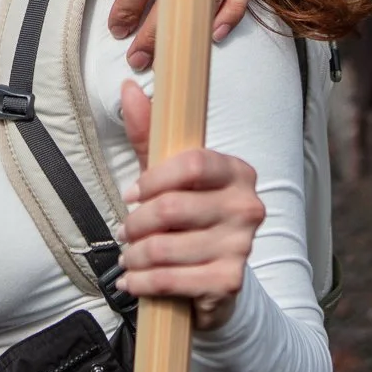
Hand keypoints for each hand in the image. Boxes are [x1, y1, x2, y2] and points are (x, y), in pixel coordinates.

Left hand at [118, 83, 263, 331]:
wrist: (216, 282)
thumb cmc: (191, 221)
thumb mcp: (170, 177)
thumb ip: (150, 134)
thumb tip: (129, 89)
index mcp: (237, 172)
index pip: (192, 164)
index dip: (153, 179)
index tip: (132, 194)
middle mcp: (247, 206)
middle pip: (172, 207)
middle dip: (135, 223)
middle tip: (125, 231)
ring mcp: (241, 245)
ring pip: (165, 246)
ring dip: (134, 255)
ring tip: (128, 258)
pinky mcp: (229, 281)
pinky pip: (170, 279)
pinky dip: (142, 282)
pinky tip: (133, 281)